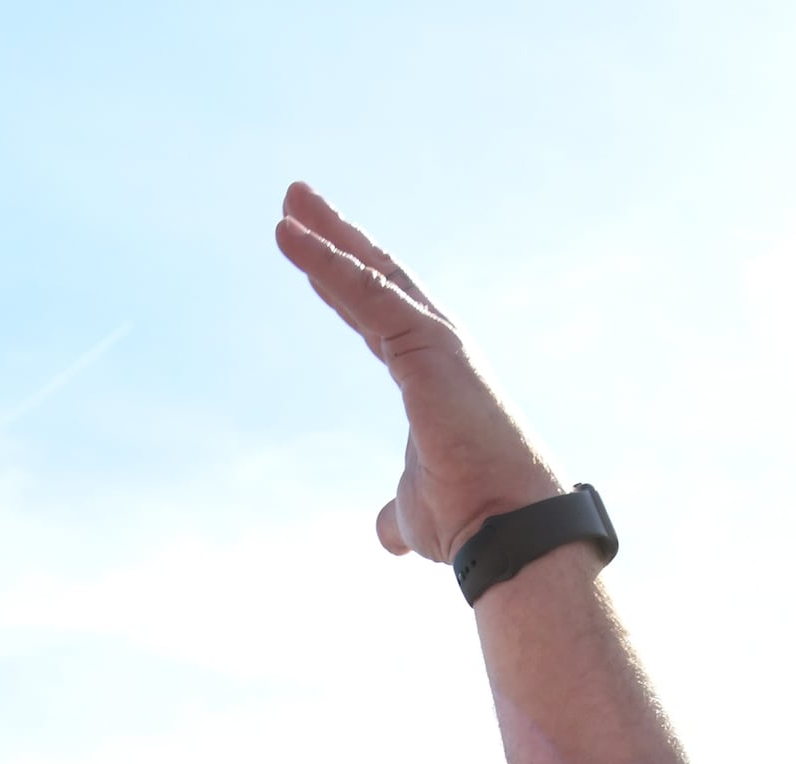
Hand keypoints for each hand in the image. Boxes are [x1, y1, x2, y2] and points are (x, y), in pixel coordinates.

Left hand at [271, 183, 564, 564]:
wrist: (507, 528)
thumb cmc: (470, 518)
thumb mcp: (413, 510)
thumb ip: (395, 510)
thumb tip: (384, 532)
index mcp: (428, 374)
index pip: (373, 315)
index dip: (337, 282)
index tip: (304, 250)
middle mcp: (436, 346)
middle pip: (373, 277)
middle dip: (334, 236)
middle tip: (294, 200)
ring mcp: (435, 341)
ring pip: (370, 274)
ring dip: (327, 235)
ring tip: (288, 200)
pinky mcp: (427, 345)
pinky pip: (365, 293)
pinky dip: (325, 261)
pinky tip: (290, 236)